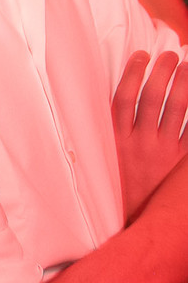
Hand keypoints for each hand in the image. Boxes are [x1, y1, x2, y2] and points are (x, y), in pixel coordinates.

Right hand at [113, 50, 187, 220]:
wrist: (134, 227)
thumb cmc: (117, 190)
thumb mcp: (104, 161)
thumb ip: (108, 135)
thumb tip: (114, 105)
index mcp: (115, 141)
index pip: (124, 97)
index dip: (132, 72)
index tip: (140, 55)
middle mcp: (139, 144)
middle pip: (152, 97)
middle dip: (163, 71)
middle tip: (169, 55)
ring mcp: (162, 153)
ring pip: (176, 109)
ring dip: (184, 84)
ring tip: (187, 67)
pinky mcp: (181, 164)